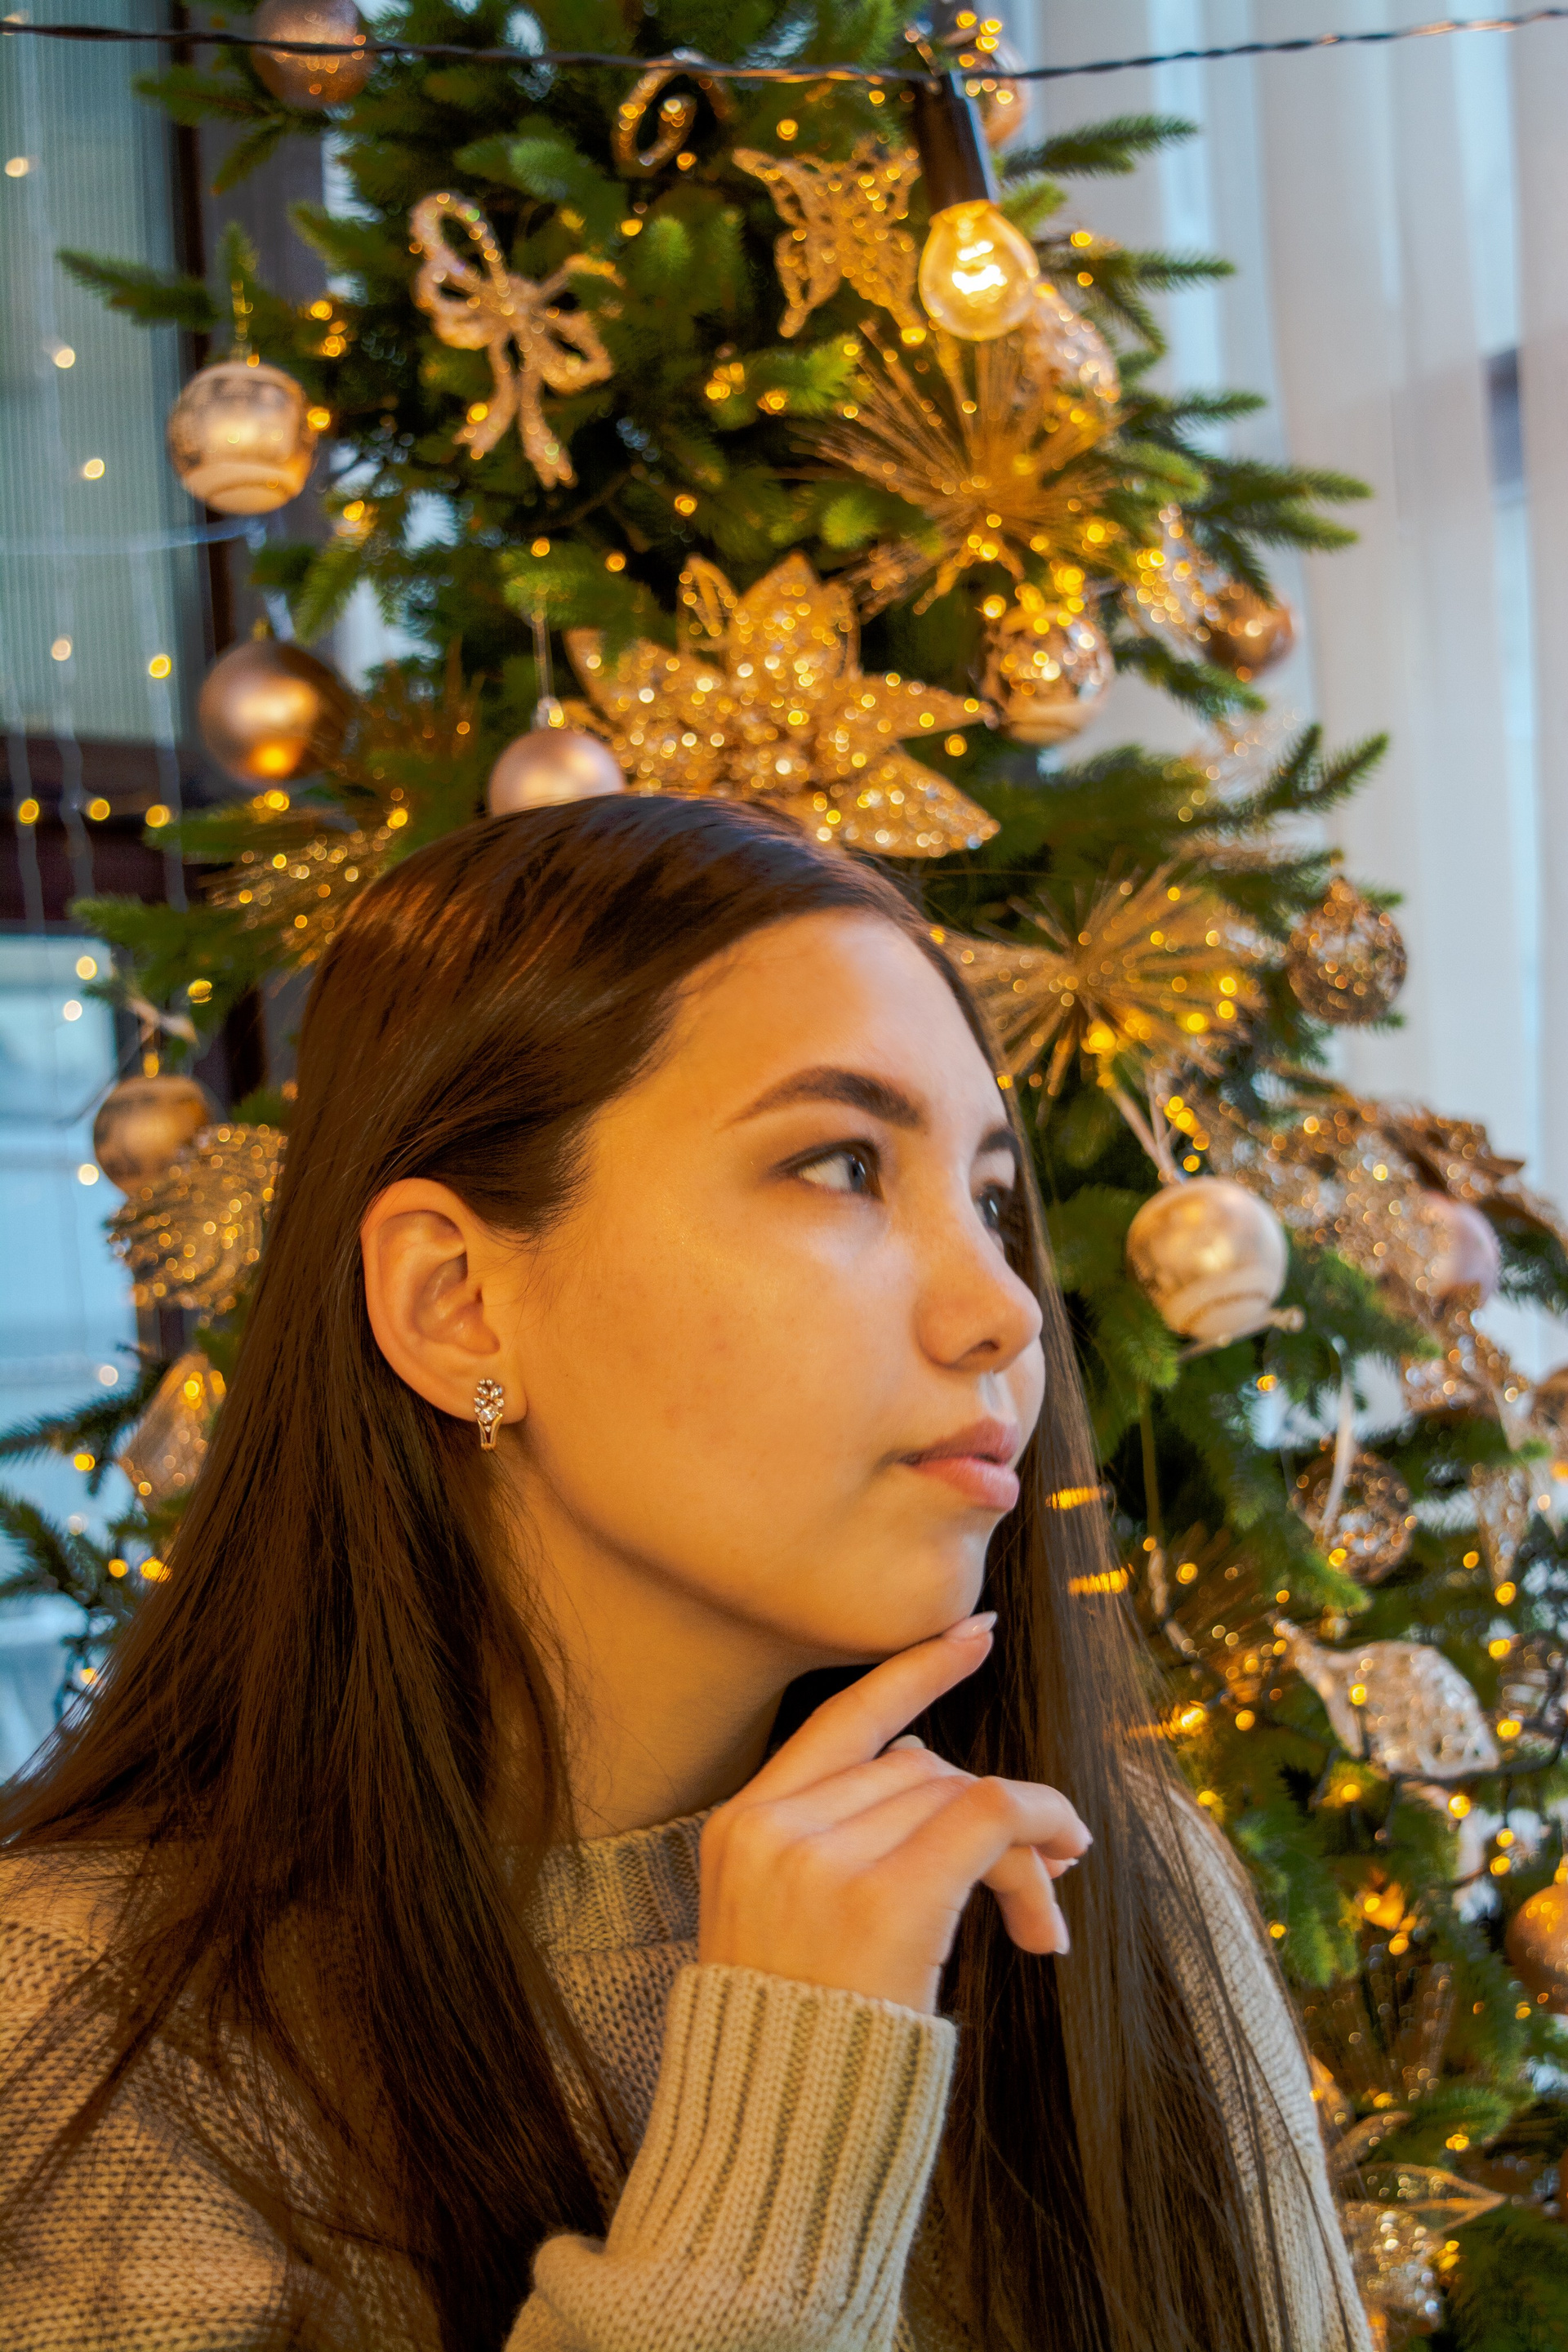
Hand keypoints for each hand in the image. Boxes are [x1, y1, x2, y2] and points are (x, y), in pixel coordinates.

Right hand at [697, 1616, 1091, 2014]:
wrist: (768, 2143)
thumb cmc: (792, 2042)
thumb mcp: (775, 1923)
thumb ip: (833, 1840)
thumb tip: (933, 1769)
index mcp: (739, 1826)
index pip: (842, 1722)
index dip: (915, 1672)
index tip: (976, 1634)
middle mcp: (774, 1829)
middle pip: (920, 1770)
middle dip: (987, 1814)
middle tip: (1046, 1879)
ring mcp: (823, 1862)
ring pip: (958, 1797)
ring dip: (1019, 1850)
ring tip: (1042, 1920)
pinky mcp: (885, 1900)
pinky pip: (985, 1816)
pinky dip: (1040, 1819)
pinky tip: (1065, 1853)